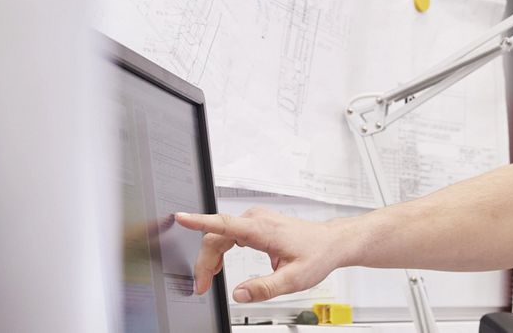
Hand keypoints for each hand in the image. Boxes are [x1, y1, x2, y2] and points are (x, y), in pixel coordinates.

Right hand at [173, 208, 350, 302]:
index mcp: (262, 229)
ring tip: (208, 280)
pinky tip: (219, 265)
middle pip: (216, 236)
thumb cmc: (317, 255)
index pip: (224, 223)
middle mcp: (256, 219)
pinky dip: (221, 250)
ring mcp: (256, 219)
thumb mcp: (294, 279)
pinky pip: (229, 234)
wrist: (331, 242)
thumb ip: (265, 288)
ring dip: (211, 258)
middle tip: (202, 287)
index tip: (181, 217)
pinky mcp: (256, 223)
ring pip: (221, 236)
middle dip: (205, 262)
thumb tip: (239, 294)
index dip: (199, 221)